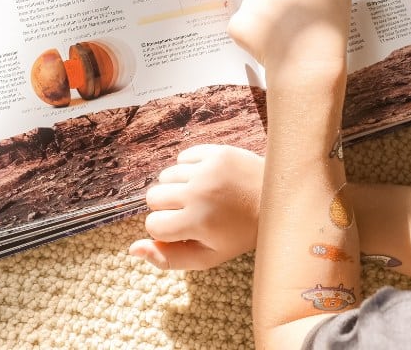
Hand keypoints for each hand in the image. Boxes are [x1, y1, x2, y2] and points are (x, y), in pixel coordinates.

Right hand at [129, 145, 263, 269]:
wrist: (277, 200)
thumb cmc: (240, 234)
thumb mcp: (209, 257)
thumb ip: (169, 259)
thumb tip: (133, 248)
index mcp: (197, 222)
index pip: (152, 225)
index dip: (166, 231)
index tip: (187, 230)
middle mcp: (199, 192)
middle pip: (152, 197)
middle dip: (166, 207)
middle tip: (191, 212)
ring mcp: (208, 169)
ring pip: (165, 176)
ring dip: (177, 187)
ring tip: (201, 195)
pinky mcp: (216, 151)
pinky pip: (183, 157)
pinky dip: (190, 168)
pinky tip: (208, 179)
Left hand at [227, 0, 365, 84]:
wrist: (306, 66)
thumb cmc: (327, 32)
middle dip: (281, 0)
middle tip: (299, 22)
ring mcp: (251, 3)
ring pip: (257, 7)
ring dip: (267, 18)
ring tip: (286, 37)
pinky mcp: (238, 25)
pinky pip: (243, 26)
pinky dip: (253, 35)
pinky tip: (268, 45)